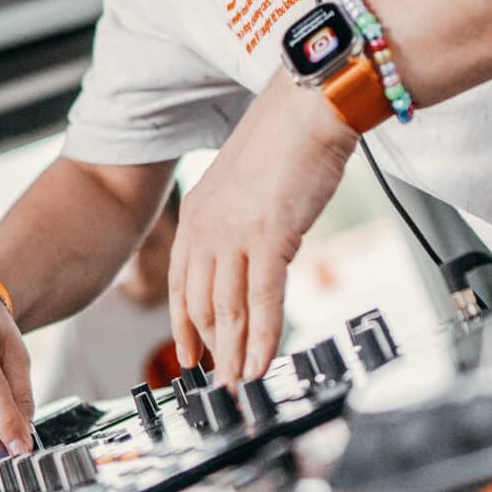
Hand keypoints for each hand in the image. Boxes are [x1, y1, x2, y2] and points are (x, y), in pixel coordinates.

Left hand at [169, 74, 355, 382]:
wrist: (310, 108)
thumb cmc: (289, 139)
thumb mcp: (249, 186)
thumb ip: (244, 223)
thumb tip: (261, 257)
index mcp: (197, 213)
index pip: (182, 283)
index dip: (185, 325)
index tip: (190, 355)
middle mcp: (206, 227)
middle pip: (202, 304)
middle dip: (212, 349)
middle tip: (221, 382)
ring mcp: (234, 235)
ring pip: (228, 310)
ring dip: (234, 353)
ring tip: (240, 384)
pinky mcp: (268, 239)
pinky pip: (261, 302)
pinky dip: (262, 338)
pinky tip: (262, 362)